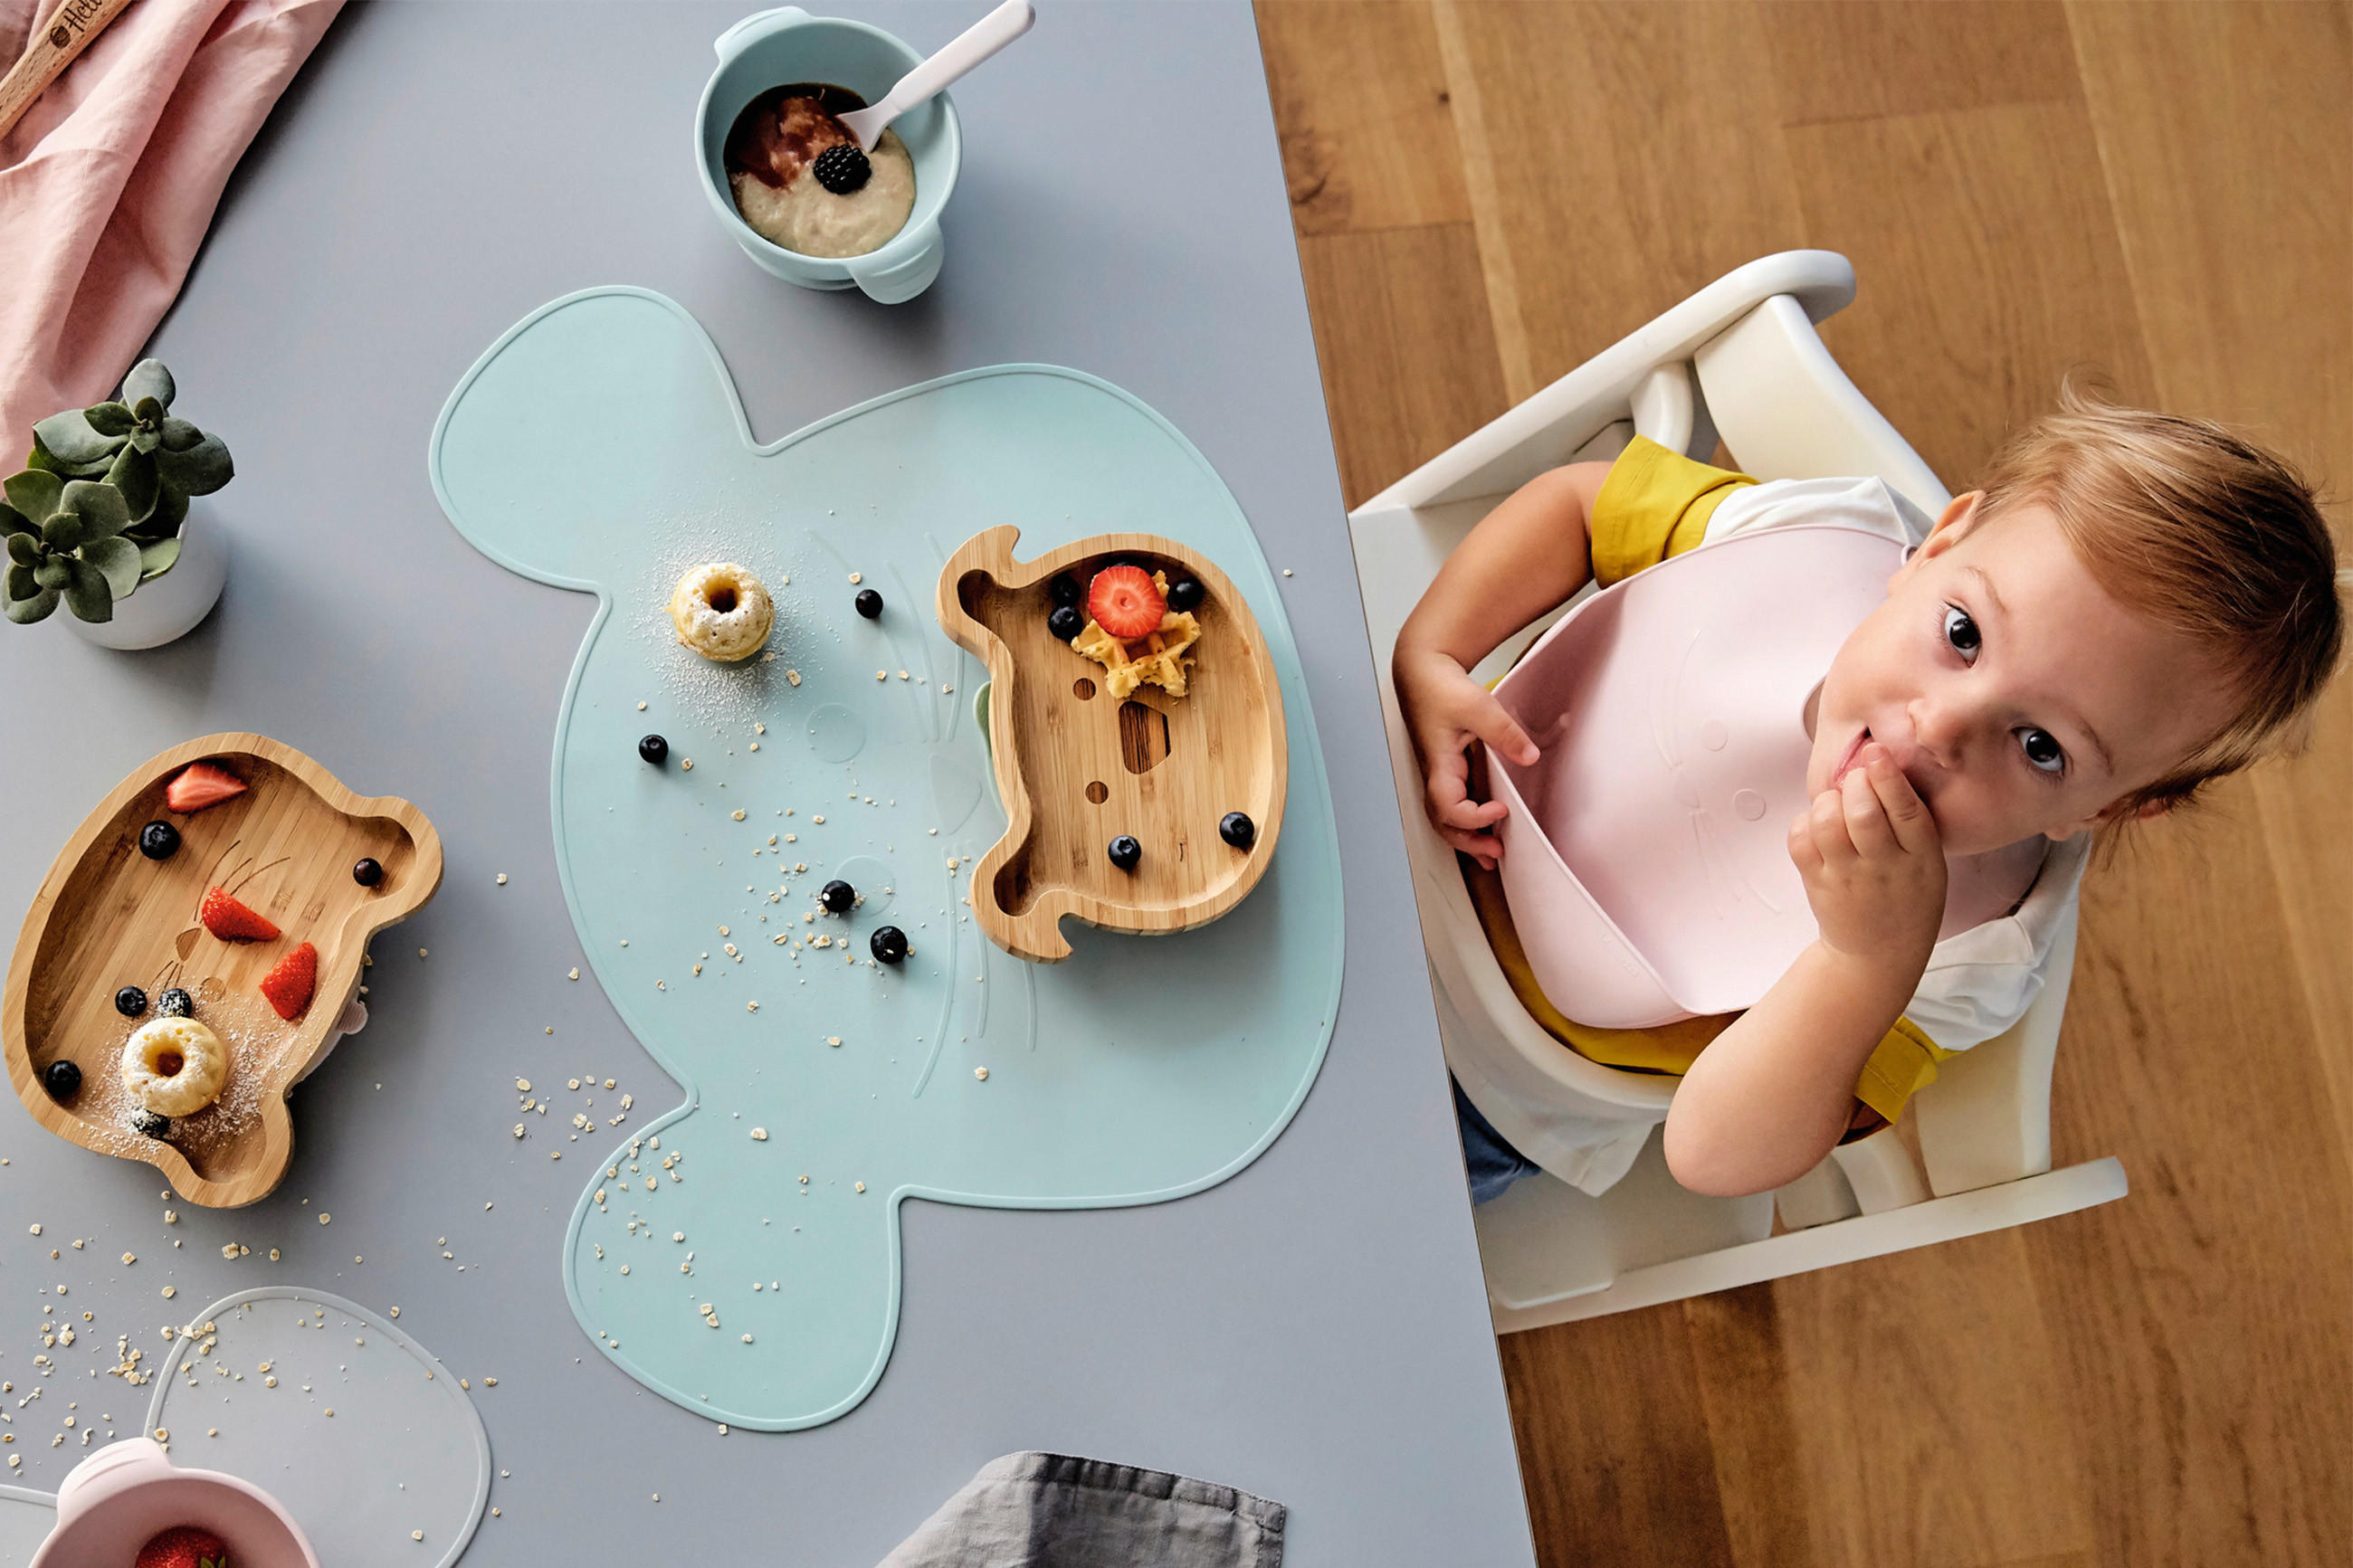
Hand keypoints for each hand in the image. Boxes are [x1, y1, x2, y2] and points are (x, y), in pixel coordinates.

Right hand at [1393, 644, 1538, 867]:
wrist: (1421, 670)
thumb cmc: (1439, 687)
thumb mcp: (1477, 705)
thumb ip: (1503, 732)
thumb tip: (1529, 757)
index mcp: (1438, 763)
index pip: (1447, 806)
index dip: (1472, 816)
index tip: (1502, 808)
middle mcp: (1435, 774)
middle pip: (1442, 823)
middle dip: (1468, 841)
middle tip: (1498, 850)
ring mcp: (1439, 773)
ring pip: (1445, 818)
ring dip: (1466, 838)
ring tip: (1492, 855)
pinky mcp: (1447, 769)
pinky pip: (1453, 804)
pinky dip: (1468, 823)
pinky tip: (1487, 830)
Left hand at [1786, 743, 1945, 971]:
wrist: (1878, 953)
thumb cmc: (1905, 896)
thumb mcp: (1928, 862)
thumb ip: (1909, 820)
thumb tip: (1875, 762)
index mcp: (1923, 858)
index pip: (1907, 812)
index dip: (1888, 777)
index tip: (1875, 751)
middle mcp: (1885, 868)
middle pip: (1863, 812)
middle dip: (1855, 783)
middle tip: (1856, 780)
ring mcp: (1847, 877)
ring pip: (1827, 822)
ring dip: (1828, 800)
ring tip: (1837, 804)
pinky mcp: (1817, 882)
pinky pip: (1801, 839)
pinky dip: (1805, 821)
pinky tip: (1820, 825)